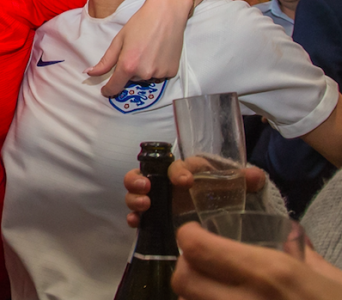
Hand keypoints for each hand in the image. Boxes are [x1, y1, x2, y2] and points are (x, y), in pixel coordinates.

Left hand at [88, 0, 191, 96]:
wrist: (166, 14)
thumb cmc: (140, 24)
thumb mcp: (119, 41)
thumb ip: (105, 61)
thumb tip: (89, 73)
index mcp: (128, 65)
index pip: (115, 87)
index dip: (109, 90)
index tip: (106, 90)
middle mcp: (144, 73)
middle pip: (131, 79)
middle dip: (130, 69)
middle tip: (136, 50)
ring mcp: (160, 73)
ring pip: (145, 77)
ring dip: (144, 69)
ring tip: (149, 49)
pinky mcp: (172, 72)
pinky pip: (159, 75)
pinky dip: (157, 67)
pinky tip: (159, 52)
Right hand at [124, 161, 267, 227]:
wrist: (223, 214)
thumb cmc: (226, 194)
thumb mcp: (237, 187)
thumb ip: (246, 180)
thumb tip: (254, 176)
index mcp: (186, 171)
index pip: (177, 165)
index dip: (178, 171)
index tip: (185, 182)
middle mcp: (167, 182)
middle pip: (145, 173)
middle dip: (139, 178)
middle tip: (147, 187)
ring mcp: (158, 200)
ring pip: (136, 192)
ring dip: (134, 196)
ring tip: (144, 205)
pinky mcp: (155, 217)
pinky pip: (137, 215)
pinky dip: (133, 217)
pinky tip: (136, 223)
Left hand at [172, 222, 341, 299]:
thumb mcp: (335, 280)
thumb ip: (305, 257)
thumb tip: (290, 239)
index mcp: (270, 275)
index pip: (197, 248)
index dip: (189, 236)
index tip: (198, 234)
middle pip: (182, 280)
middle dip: (187, 267)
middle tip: (204, 264)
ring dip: (195, 297)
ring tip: (216, 292)